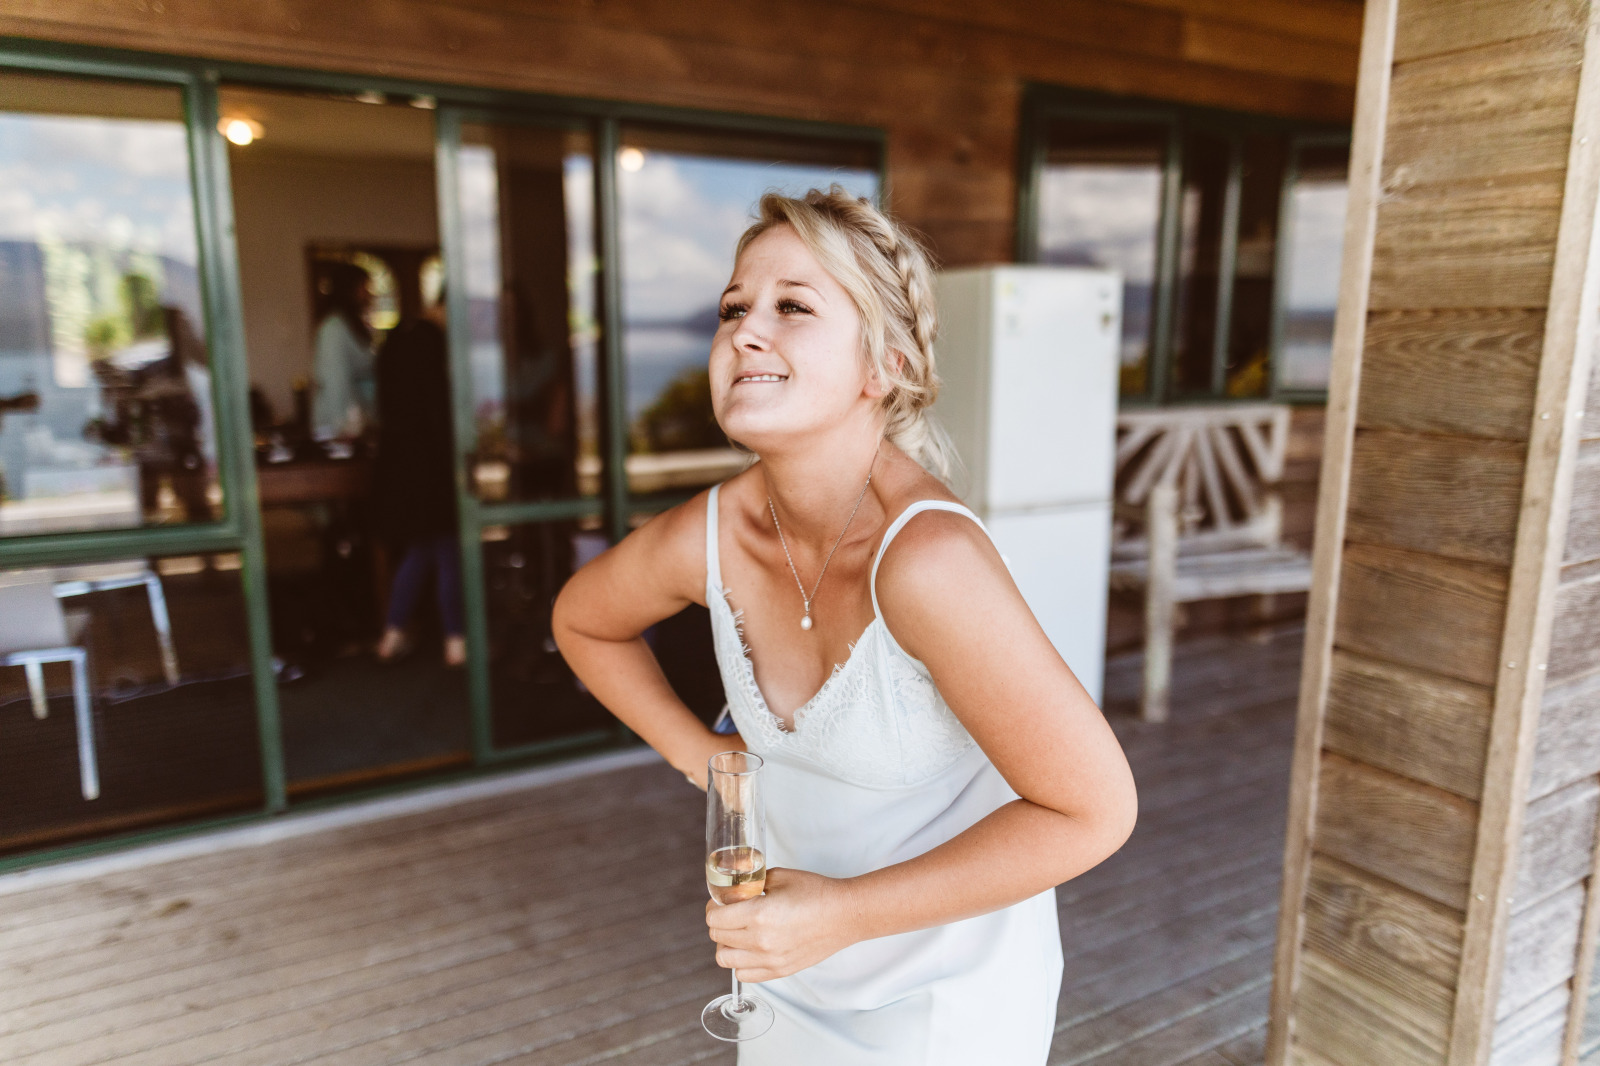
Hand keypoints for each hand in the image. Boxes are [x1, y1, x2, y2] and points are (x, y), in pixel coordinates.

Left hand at [705, 868, 857, 982]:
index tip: (720, 902)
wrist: (845, 915)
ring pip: (725, 960)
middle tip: (729, 913)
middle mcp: (761, 941)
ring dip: (726, 944)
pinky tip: (750, 949)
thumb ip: (752, 884)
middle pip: (717, 937)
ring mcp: (770, 960)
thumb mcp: (779, 877)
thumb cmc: (816, 893)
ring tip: (738, 933)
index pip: (715, 919)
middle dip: (718, 923)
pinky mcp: (779, 971)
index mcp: (759, 915)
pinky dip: (741, 963)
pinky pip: (744, 975)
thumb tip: (735, 889)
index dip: (713, 908)